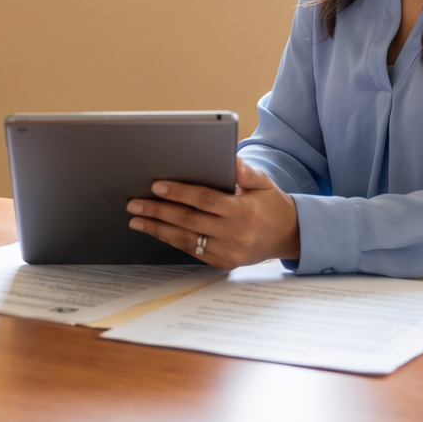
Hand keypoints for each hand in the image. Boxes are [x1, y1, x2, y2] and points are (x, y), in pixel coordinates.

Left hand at [125, 158, 300, 268]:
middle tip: (134, 203)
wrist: (288, 234)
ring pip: (186, 239)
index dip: (180, 193)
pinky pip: (192, 251)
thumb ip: (245, 171)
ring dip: (158, 229)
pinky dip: (171, 240)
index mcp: (244, 211)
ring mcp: (228, 252)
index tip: (157, 186)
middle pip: (190, 221)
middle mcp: (235, 234)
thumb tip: (228, 158)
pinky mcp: (223, 262)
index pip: (205, 200)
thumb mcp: (263, 182)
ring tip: (136, 219)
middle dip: (159, 211)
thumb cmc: (270, 203)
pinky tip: (155, 230)